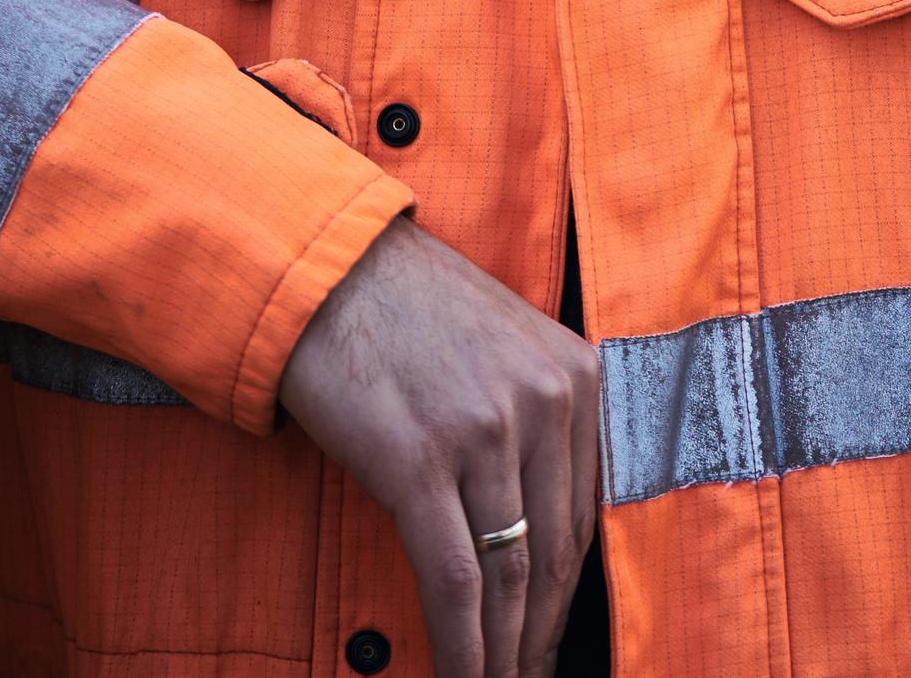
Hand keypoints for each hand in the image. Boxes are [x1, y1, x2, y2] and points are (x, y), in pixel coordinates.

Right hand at [277, 215, 600, 677]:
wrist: (322, 270)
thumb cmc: (406, 311)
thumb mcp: (504, 346)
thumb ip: (536, 421)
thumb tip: (540, 528)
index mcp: (576, 376)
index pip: (588, 516)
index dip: (570, 597)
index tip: (554, 640)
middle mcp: (544, 402)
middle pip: (555, 555)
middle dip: (540, 635)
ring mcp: (484, 431)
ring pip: (508, 576)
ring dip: (502, 653)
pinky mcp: (418, 461)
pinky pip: (453, 578)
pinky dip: (461, 644)